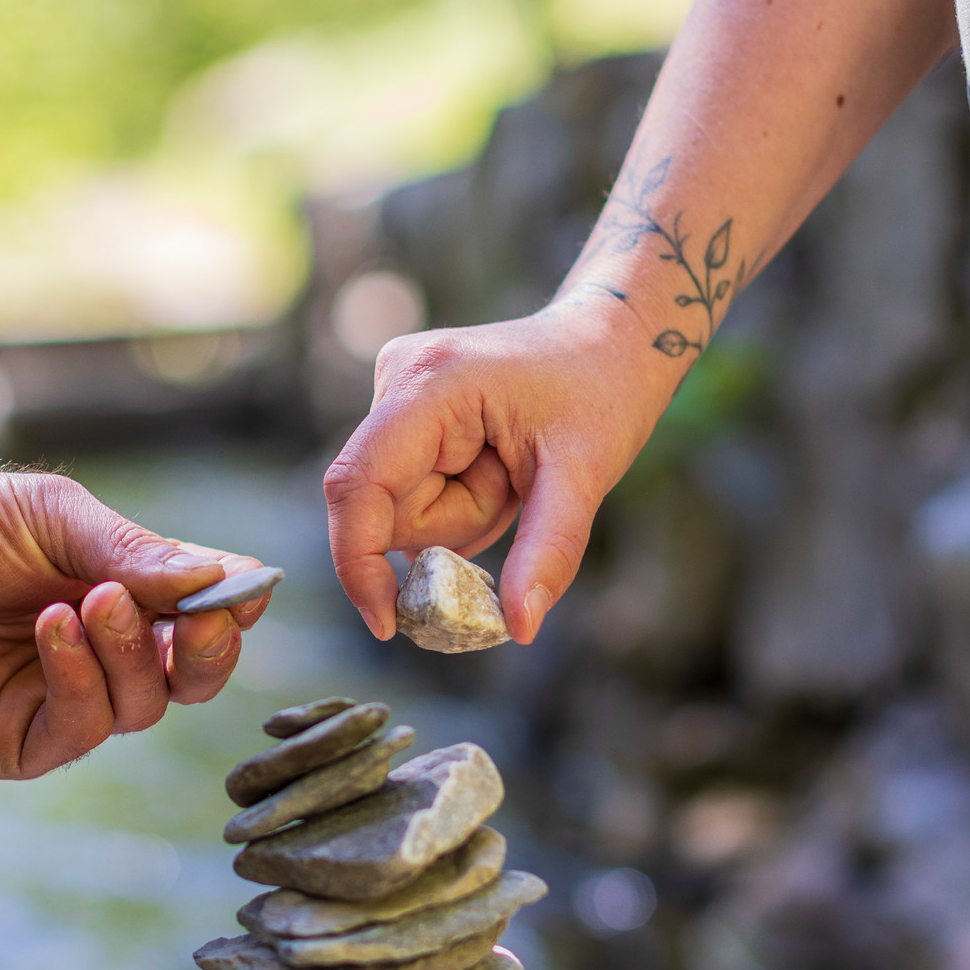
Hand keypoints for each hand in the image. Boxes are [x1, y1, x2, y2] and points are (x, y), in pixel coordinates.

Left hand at [0, 468, 271, 777]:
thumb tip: (222, 579)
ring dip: (132, 653)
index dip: (233, 604)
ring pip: (144, 704)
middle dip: (210, 650)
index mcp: (115, 586)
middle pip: (193, 675)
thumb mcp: (46, 516)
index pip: (201, 608)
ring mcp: (60, 699)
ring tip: (88, 603)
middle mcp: (99, 649)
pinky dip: (82, 681)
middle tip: (203, 618)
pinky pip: (82, 730)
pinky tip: (54, 631)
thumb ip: (130, 550)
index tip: (246, 589)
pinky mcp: (16, 741)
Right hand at [323, 296, 675, 642]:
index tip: (389, 624)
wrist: (612, 342)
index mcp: (429, 382)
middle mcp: (397, 379)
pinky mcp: (404, 412)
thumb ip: (549, 549)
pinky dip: (457, 502)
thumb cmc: (604, 391)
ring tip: (513, 473)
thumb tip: (520, 627)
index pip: (358, 485)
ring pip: (403, 510)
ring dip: (462, 515)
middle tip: (516, 490)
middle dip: (453, 526)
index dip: (358, 562)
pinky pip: (413, 494)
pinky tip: (496, 468)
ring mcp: (396, 393)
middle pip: (389, 509)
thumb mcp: (587, 473)